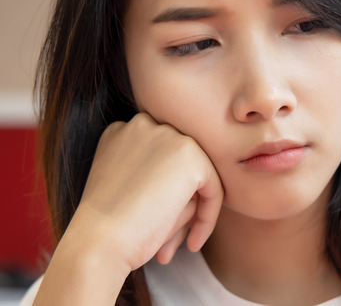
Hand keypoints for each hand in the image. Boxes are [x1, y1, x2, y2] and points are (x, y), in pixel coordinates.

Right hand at [66, 112, 223, 272]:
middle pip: (179, 166)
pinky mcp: (190, 155)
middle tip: (171, 241)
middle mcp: (142, 125)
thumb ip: (163, 179)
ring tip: (173, 245)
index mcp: (121, 132)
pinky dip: (208, 217)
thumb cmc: (110, 228)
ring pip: (196, 177)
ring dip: (189, 212)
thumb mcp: (133, 193)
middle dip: (179, 204)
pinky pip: (213, 188)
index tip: (158, 223)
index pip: (161, 159)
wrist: (98, 243)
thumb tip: (199, 192)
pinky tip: (192, 243)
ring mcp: (167, 135)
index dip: (163, 193)